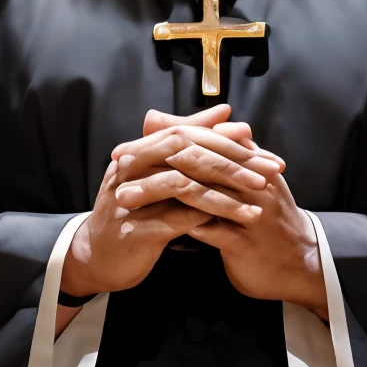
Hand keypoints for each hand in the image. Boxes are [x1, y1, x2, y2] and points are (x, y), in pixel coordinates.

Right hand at [60, 105, 278, 299]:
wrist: (97, 256)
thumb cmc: (135, 209)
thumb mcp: (160, 172)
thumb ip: (190, 140)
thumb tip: (224, 110)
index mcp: (139, 150)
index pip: (186, 134)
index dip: (223, 138)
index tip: (259, 144)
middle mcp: (132, 168)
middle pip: (188, 155)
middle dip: (233, 164)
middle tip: (268, 172)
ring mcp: (131, 198)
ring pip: (186, 188)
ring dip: (226, 196)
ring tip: (259, 203)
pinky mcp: (135, 231)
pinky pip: (177, 221)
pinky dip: (208, 220)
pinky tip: (233, 226)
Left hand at [115, 111, 326, 316]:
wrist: (301, 261)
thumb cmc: (265, 214)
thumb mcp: (241, 175)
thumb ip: (209, 146)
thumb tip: (164, 117)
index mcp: (248, 160)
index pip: (202, 140)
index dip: (162, 141)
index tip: (127, 146)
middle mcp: (250, 180)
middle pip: (196, 161)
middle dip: (153, 162)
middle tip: (119, 165)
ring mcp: (248, 211)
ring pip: (197, 195)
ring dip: (157, 194)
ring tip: (125, 197)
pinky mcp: (243, 243)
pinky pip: (208, 231)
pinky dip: (178, 226)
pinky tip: (151, 226)